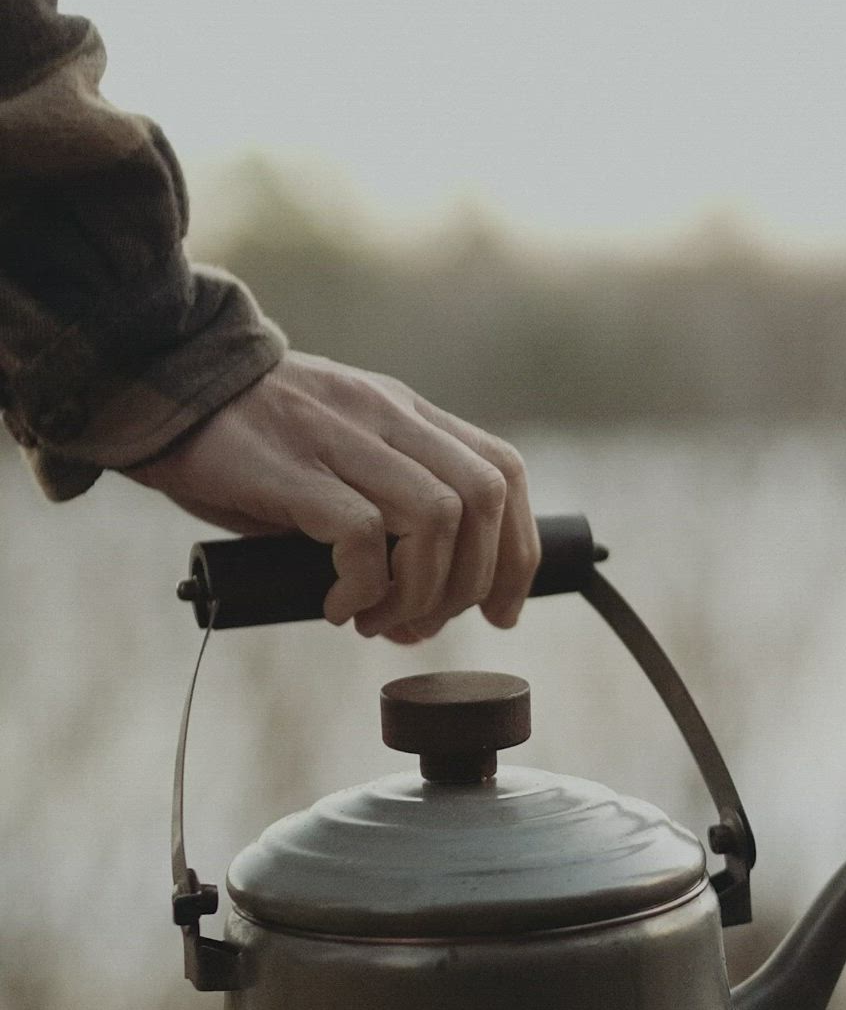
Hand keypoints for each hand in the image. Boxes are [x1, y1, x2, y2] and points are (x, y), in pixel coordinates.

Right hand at [127, 352, 540, 641]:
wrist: (163, 385)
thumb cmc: (248, 442)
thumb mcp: (338, 454)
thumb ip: (385, 509)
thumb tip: (418, 611)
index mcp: (406, 412)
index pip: (504, 471)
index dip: (518, 550)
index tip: (502, 609)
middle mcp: (386, 417)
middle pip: (484, 500)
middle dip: (475, 582)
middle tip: (424, 624)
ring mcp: (342, 439)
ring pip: (436, 519)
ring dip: (420, 591)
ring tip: (377, 619)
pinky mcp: (292, 470)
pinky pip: (362, 536)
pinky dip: (364, 586)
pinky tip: (336, 606)